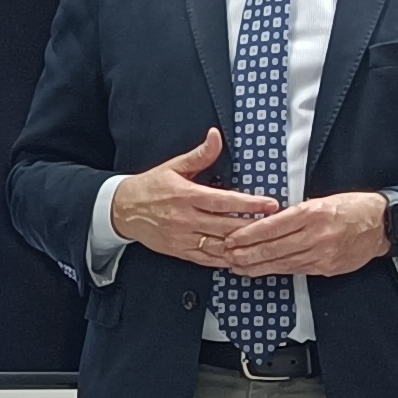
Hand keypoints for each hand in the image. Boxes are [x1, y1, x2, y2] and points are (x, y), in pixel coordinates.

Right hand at [109, 128, 279, 267]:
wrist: (122, 210)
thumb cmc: (150, 187)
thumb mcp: (174, 167)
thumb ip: (200, 155)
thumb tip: (216, 137)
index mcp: (186, 195)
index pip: (223, 201)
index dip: (249, 204)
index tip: (270, 204)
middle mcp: (185, 219)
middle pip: (226, 226)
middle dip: (253, 226)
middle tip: (276, 225)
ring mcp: (182, 238)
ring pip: (218, 245)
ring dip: (242, 246)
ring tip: (263, 242)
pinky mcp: (178, 251)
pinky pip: (206, 259)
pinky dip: (225, 260)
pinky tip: (240, 258)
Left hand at [214, 190, 390, 278]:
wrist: (381, 224)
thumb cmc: (352, 207)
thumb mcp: (322, 200)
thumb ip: (296, 212)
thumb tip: (266, 221)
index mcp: (312, 213)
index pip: (272, 226)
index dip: (248, 234)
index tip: (232, 238)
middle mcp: (316, 235)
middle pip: (273, 248)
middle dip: (246, 254)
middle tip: (226, 256)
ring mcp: (322, 254)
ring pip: (281, 263)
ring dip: (256, 266)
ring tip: (237, 266)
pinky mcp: (326, 267)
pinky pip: (295, 270)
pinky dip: (276, 270)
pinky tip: (262, 271)